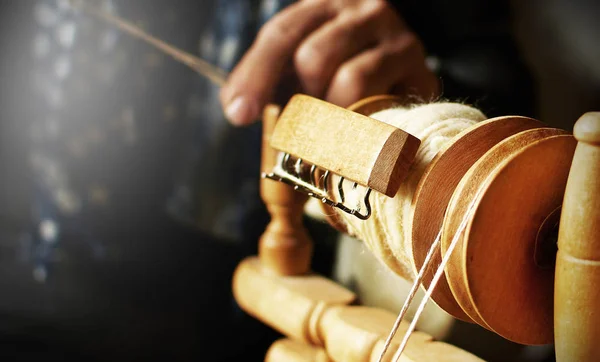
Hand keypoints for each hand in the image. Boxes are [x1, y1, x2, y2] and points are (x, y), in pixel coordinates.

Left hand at [220, 0, 439, 125]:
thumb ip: (266, 79)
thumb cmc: (338, 71)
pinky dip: (359, 126)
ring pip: (350, 81)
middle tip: (305, 119)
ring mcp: (396, 38)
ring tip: (333, 125)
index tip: (238, 115)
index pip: (282, 34)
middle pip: (314, 57)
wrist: (398, 72)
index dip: (256, 76)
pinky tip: (355, 131)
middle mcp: (362, 11)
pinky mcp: (421, 70)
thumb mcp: (296, 67)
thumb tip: (236, 109)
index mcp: (322, 5)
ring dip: (331, 116)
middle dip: (302, 99)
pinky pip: (383, 103)